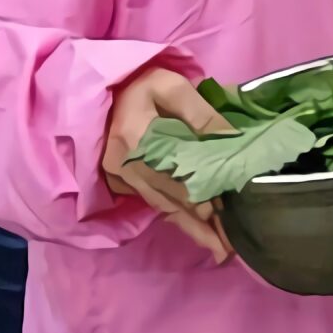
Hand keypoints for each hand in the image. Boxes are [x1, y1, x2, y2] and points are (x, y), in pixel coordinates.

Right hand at [101, 67, 234, 260]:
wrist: (100, 90)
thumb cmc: (138, 83)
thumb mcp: (170, 85)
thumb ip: (200, 112)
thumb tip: (231, 138)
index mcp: (136, 135)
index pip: (173, 173)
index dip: (198, 194)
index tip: (221, 210)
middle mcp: (125, 163)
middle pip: (169, 198)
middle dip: (200, 223)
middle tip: (229, 245)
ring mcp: (120, 175)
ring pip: (162, 207)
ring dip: (190, 228)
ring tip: (218, 248)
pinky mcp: (120, 181)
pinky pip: (153, 203)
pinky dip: (176, 218)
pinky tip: (195, 230)